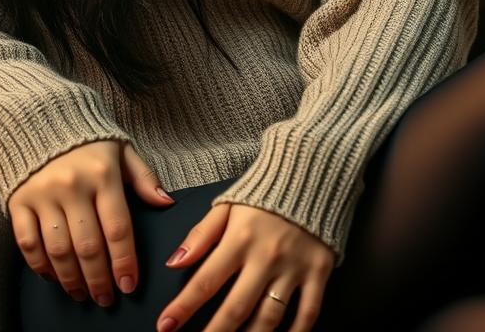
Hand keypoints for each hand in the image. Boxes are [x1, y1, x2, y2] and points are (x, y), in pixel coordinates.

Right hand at [8, 139, 173, 306]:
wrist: (38, 119)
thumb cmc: (88, 141)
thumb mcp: (121, 150)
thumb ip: (144, 177)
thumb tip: (167, 203)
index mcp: (103, 174)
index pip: (118, 228)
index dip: (124, 261)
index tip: (129, 285)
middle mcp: (72, 186)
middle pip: (88, 246)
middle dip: (99, 279)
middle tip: (106, 299)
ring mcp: (42, 195)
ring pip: (58, 251)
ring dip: (72, 280)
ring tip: (83, 294)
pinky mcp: (18, 201)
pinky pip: (28, 244)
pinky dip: (41, 267)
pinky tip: (55, 277)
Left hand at [158, 202, 333, 331]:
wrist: (312, 168)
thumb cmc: (264, 190)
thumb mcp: (228, 204)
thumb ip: (202, 234)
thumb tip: (174, 262)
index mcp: (240, 238)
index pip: (205, 280)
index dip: (183, 307)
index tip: (164, 327)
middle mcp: (266, 256)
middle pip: (236, 308)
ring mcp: (294, 266)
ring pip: (269, 317)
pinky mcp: (319, 271)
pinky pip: (308, 312)